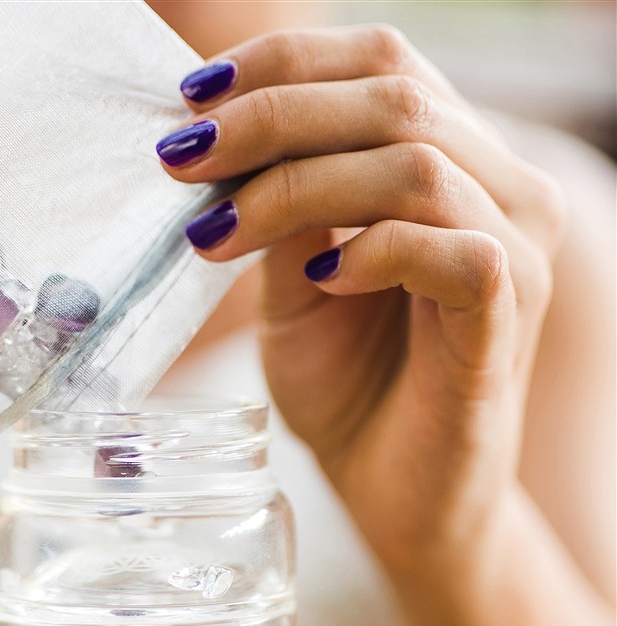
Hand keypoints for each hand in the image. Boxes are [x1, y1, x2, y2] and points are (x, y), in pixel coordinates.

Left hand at [158, 25, 566, 577]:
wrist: (393, 492)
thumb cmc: (348, 387)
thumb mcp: (295, 286)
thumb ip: (283, 212)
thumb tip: (220, 140)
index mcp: (450, 164)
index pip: (381, 61)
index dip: (283, 62)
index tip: (191, 98)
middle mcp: (498, 189)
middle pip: (393, 93)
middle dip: (269, 117)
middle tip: (181, 160)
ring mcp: (514, 251)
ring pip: (413, 164)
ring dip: (295, 187)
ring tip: (216, 233)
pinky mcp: (506, 318)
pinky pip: (453, 250)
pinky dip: (373, 252)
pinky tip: (317, 281)